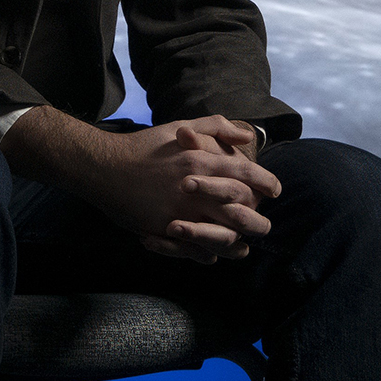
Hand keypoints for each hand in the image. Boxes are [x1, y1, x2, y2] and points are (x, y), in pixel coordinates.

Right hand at [3, 110, 281, 262]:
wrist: (104, 168)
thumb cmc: (144, 146)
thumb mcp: (180, 126)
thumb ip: (215, 127)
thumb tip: (246, 135)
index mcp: (201, 160)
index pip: (246, 174)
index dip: (266, 183)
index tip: (276, 190)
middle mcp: (196, 188)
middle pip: (241, 211)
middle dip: (258, 220)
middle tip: (266, 223)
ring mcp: (180, 212)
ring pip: (223, 236)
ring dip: (237, 242)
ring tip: (244, 245)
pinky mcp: (165, 230)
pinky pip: (196, 250)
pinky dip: (209, 254)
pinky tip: (215, 253)